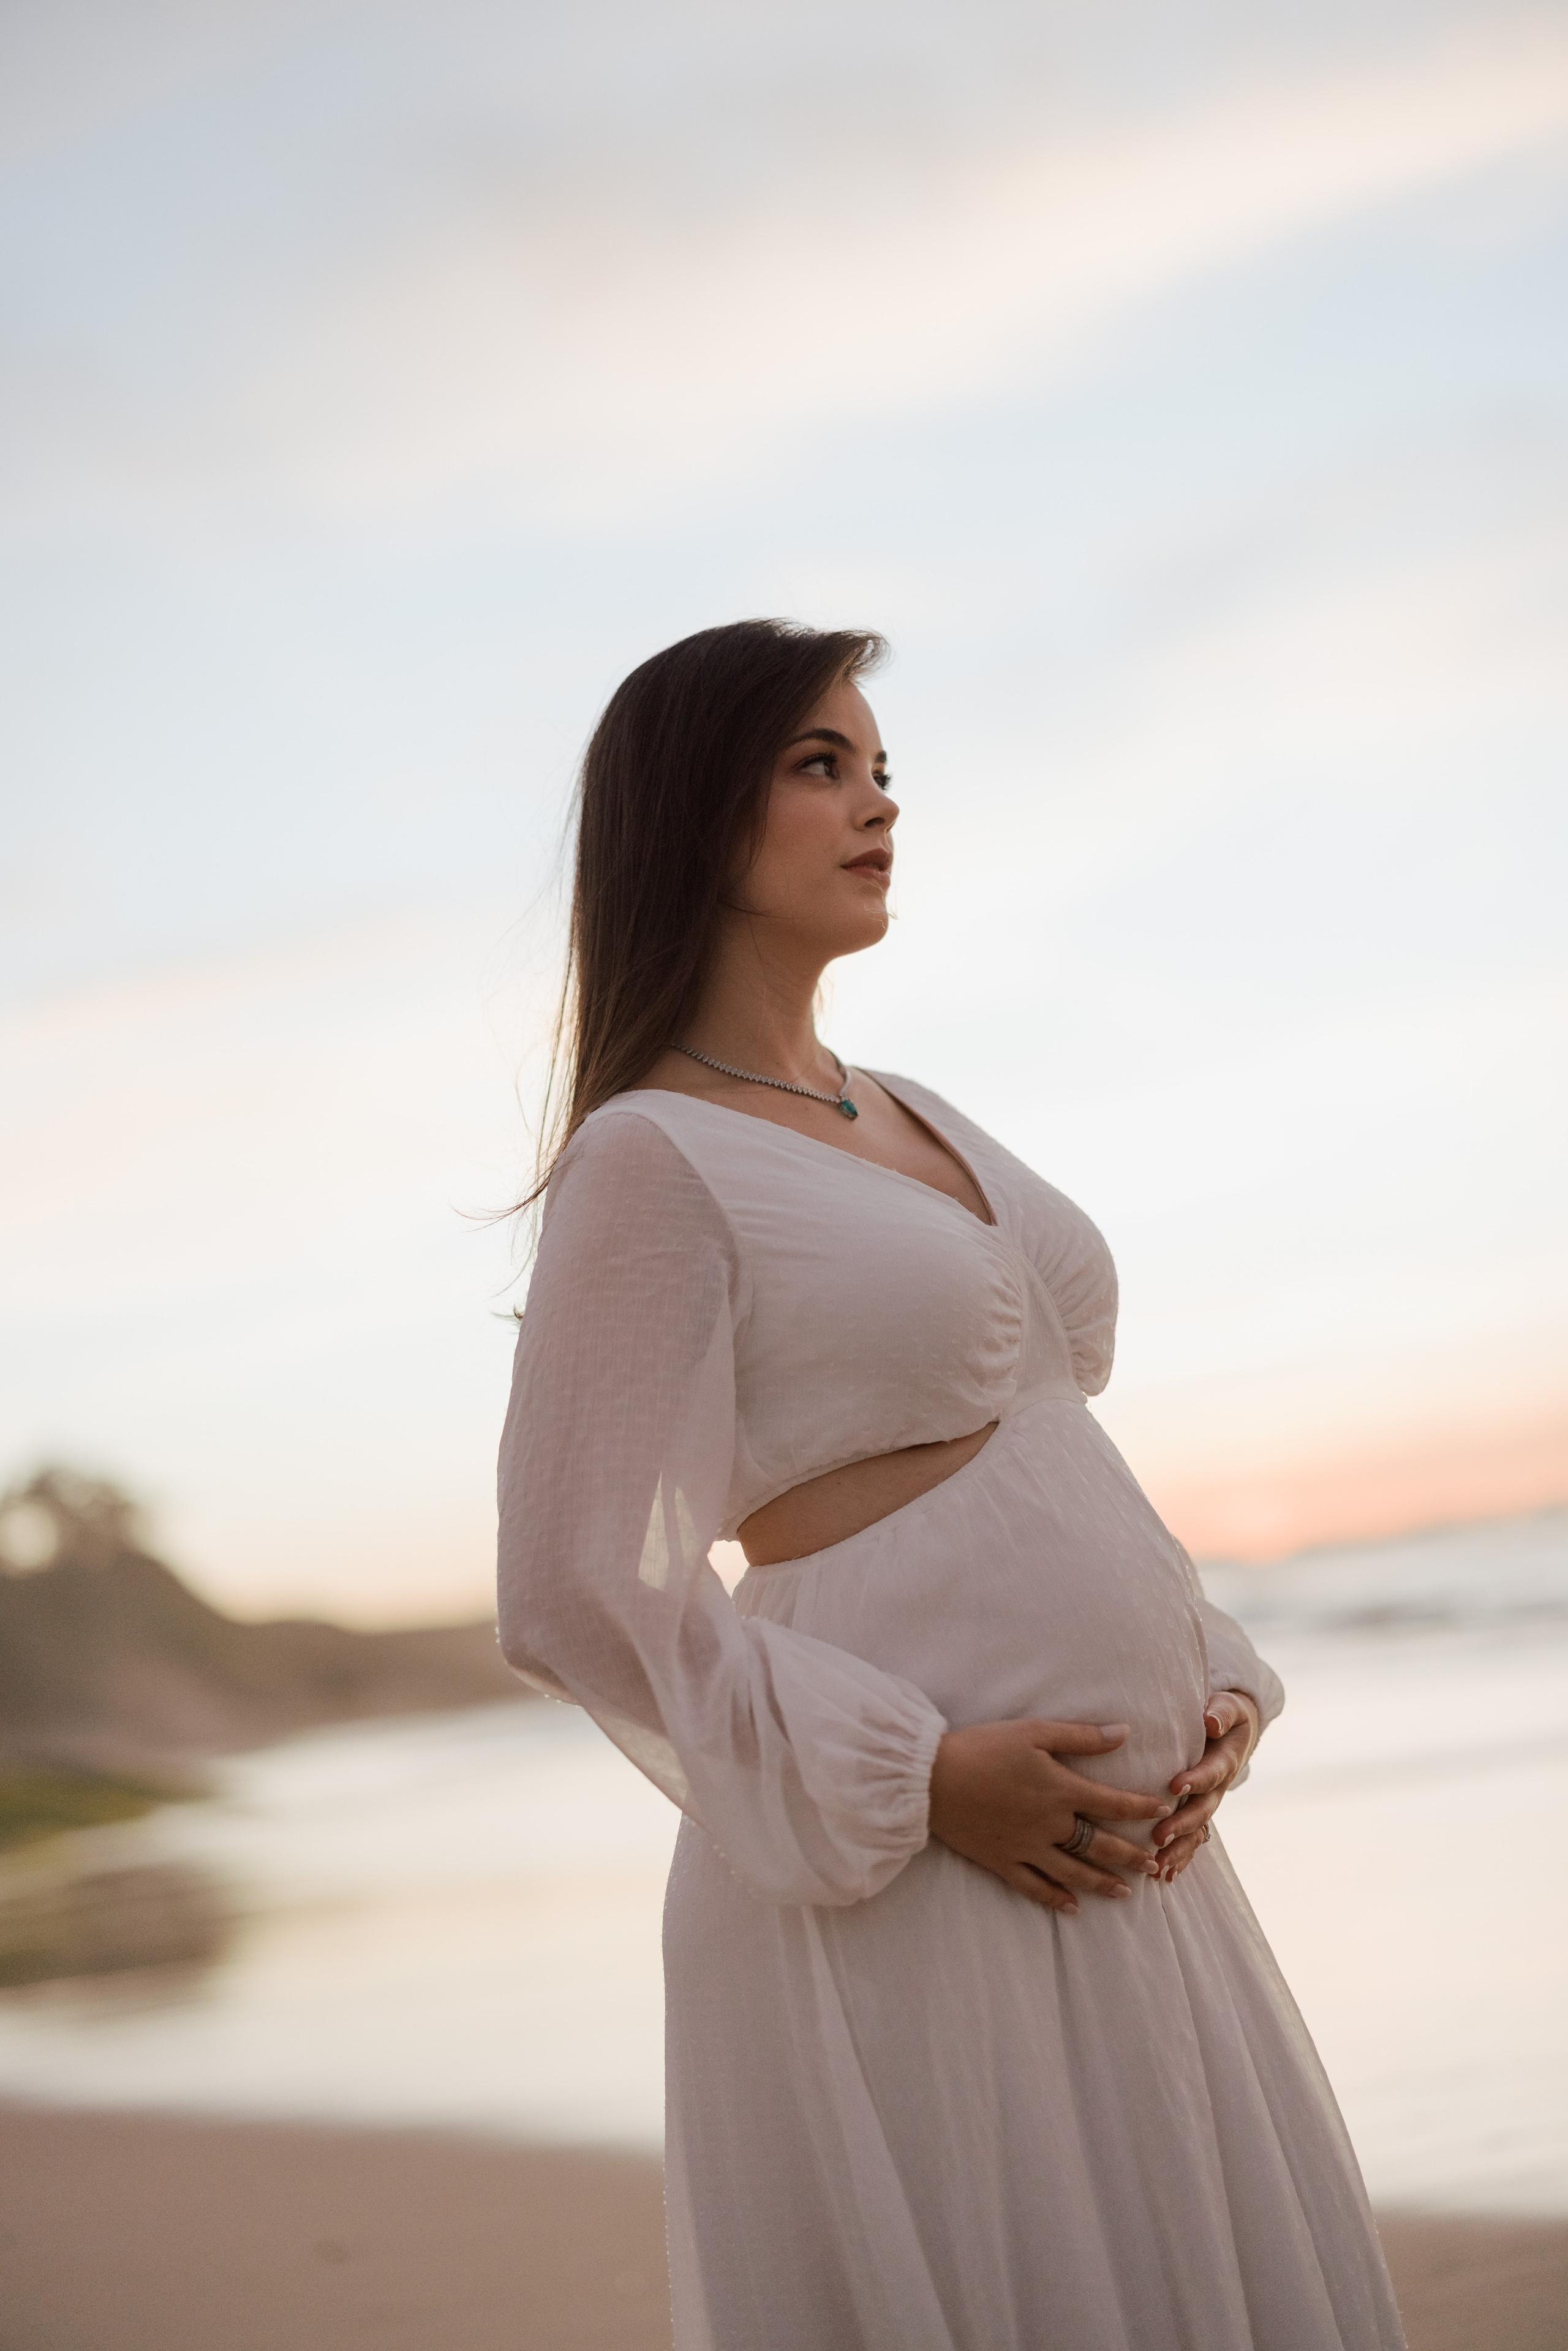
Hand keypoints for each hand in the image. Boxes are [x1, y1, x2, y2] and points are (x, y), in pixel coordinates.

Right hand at [928, 1718, 1172, 1914]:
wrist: (931, 1778)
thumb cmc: (982, 1747)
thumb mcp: (1033, 1731)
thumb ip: (1080, 1736)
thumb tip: (1124, 1733)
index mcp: (1060, 1790)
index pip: (1112, 1803)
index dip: (1140, 1807)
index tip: (1163, 1811)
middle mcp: (1049, 1825)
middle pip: (1099, 1845)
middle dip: (1130, 1855)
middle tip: (1154, 1865)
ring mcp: (1026, 1848)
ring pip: (1073, 1872)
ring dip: (1102, 1883)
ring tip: (1125, 1893)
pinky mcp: (1002, 1861)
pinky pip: (1034, 1887)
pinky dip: (1055, 1899)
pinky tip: (1073, 1908)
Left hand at [1151, 1690, 1259, 1882]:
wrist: (1233, 1731)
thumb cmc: (1224, 1715)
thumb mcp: (1228, 1707)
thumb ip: (1221, 1713)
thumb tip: (1210, 1721)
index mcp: (1224, 1761)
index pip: (1210, 1773)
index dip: (1195, 1779)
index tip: (1174, 1785)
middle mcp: (1217, 1789)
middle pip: (1202, 1811)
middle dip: (1181, 1825)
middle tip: (1158, 1837)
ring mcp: (1208, 1804)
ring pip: (1196, 1832)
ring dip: (1178, 1851)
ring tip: (1156, 1868)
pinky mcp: (1197, 1812)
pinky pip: (1191, 1839)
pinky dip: (1179, 1858)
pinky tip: (1162, 1876)